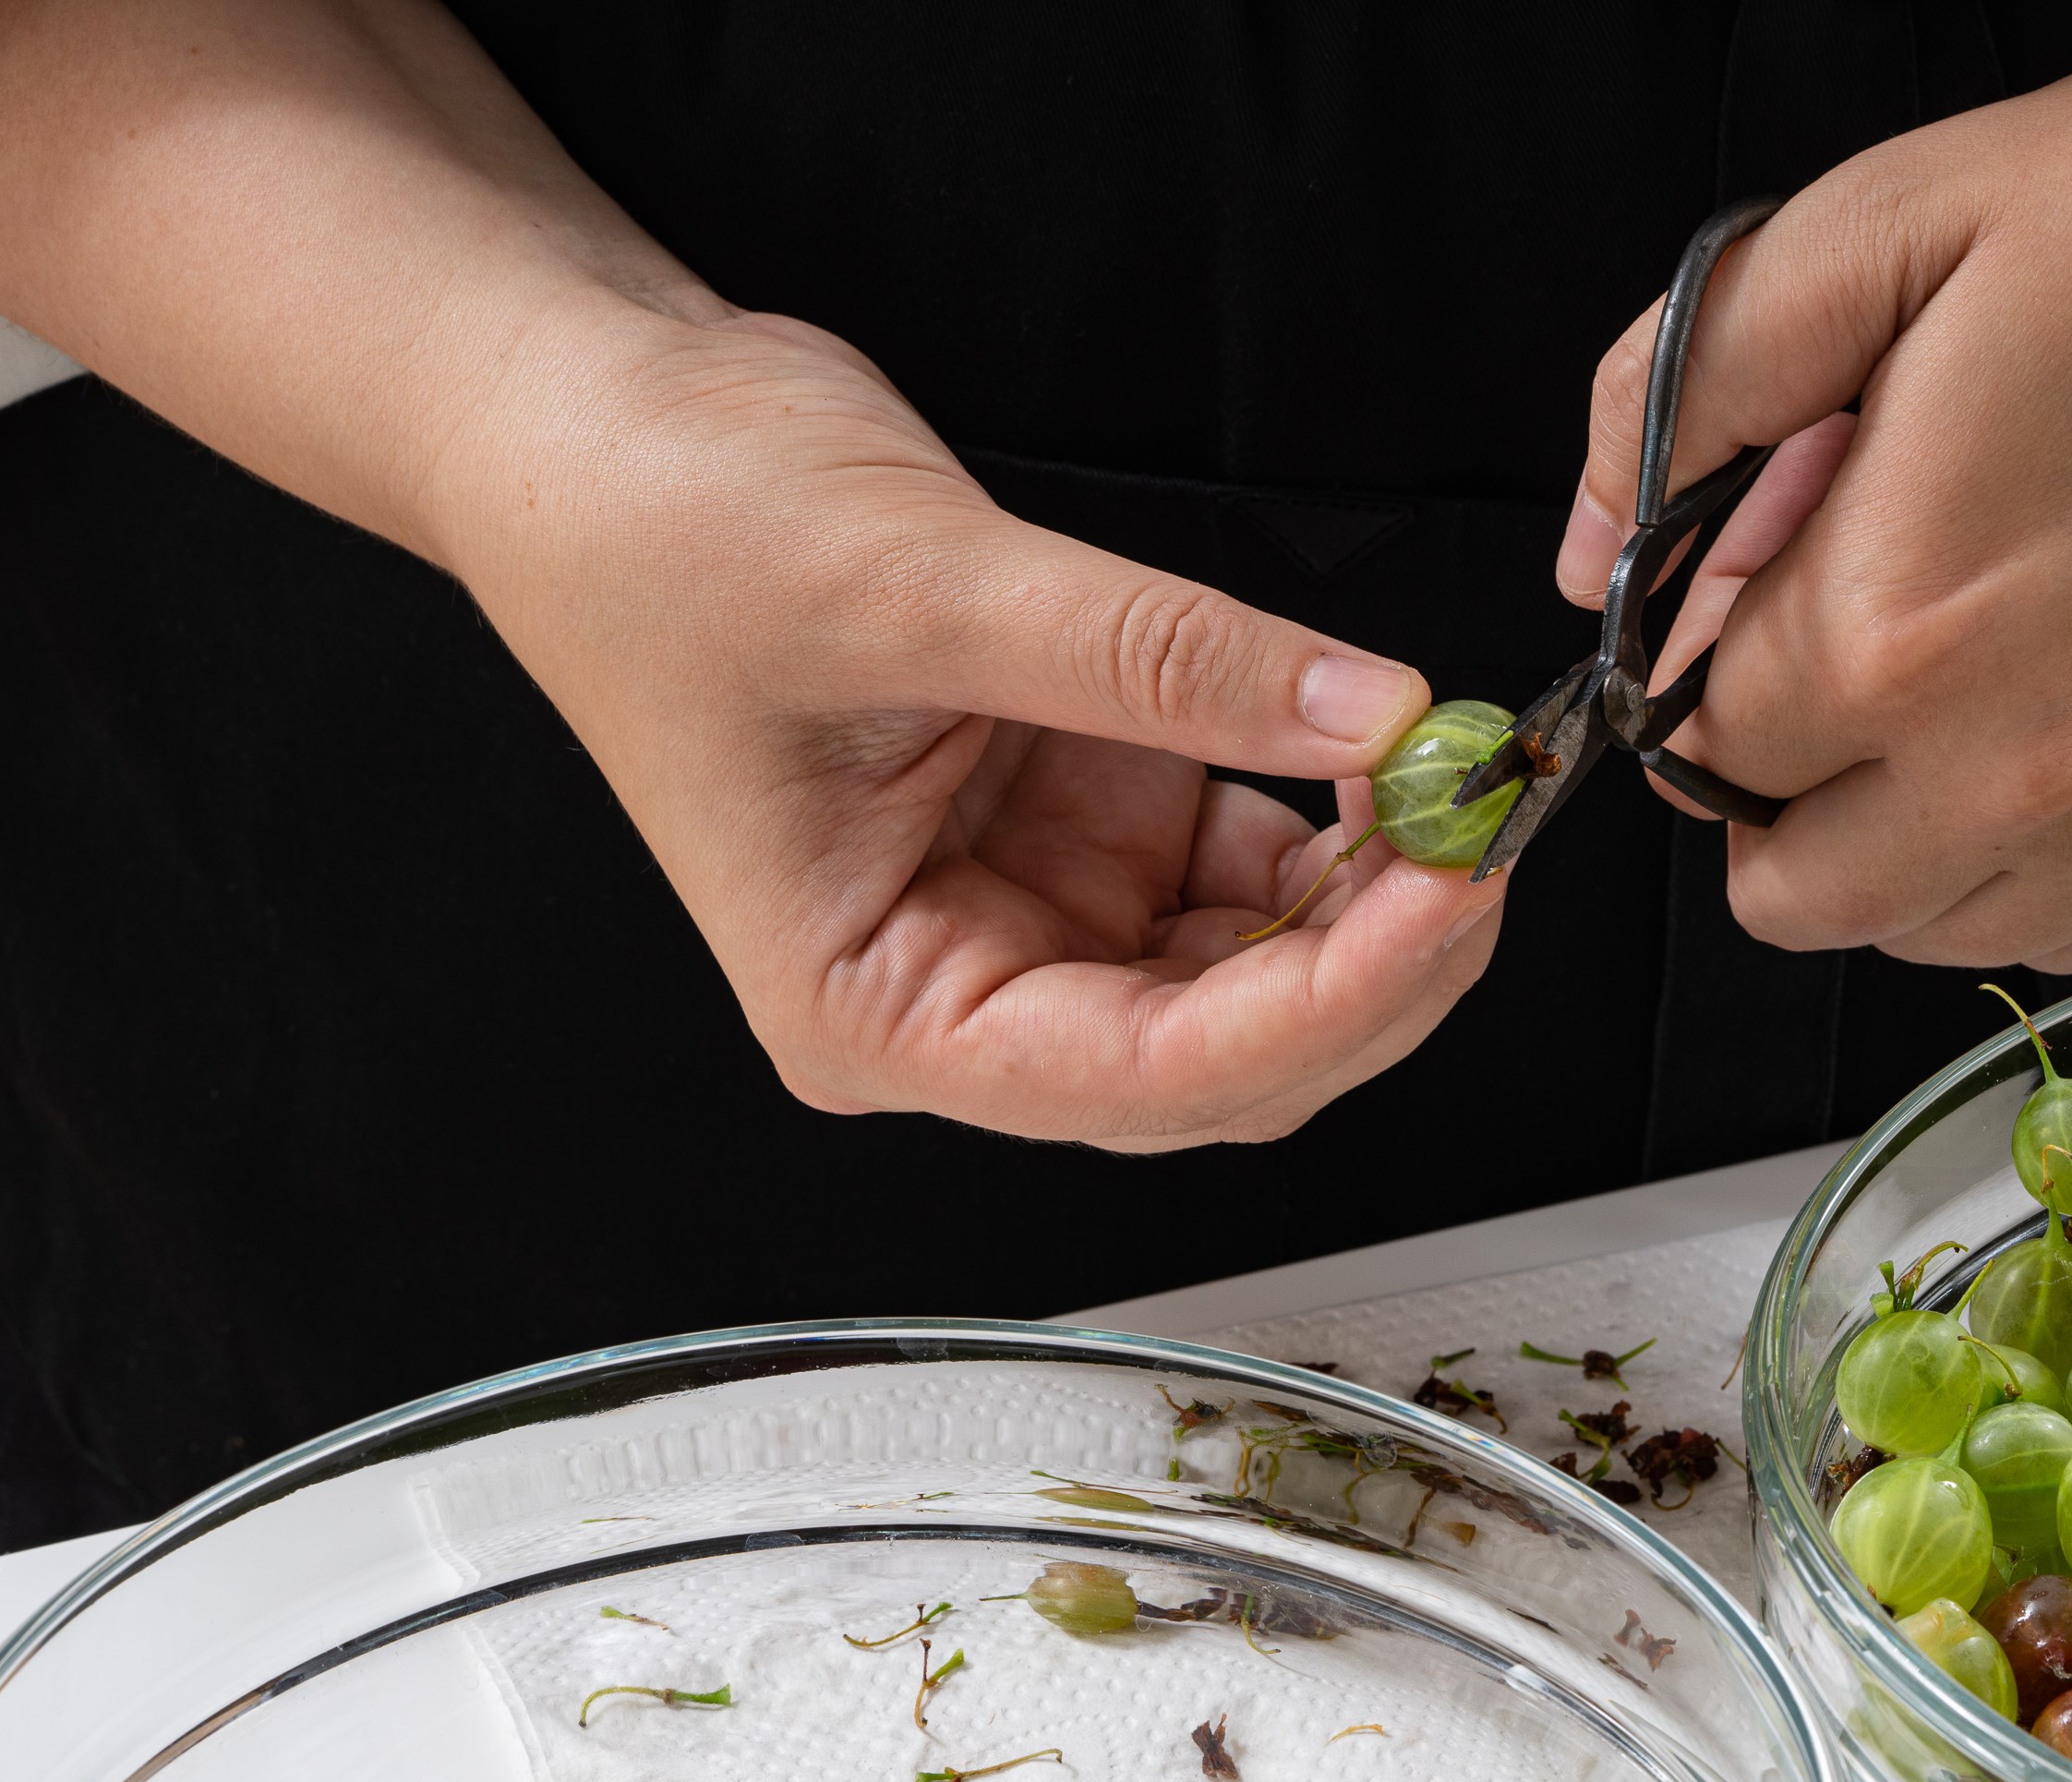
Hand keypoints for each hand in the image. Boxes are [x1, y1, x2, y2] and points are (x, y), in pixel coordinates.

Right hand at [0, 0, 1507, 1150]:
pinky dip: (1332, 814)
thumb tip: (1373, 712)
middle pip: (1228, 1053)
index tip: (1451, 897)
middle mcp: (960, 993)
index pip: (1147, 1077)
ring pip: (1258, 970)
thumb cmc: (658, 526)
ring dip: (1373, 894)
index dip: (1326, 1005)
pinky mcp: (1078, 818)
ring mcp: (1030, 909)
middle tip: (1487, 827)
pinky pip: (1245, 860)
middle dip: (1375, 960)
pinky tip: (1383, 745)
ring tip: (1454, 774)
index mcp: (875, 1011)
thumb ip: (1162, 662)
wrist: (584, 415)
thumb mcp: (919, 585)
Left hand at [1560, 0, 2071, 975]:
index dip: (1713, 655)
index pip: (1696, 744)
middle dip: (1781, 779)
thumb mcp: (1890, 223)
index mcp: (1899, 632)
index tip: (1779, 575)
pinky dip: (2046, 855)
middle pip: (1784, 890)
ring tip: (1996, 658)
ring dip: (1907, 832)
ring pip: (1922, 929)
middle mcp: (2021, 780)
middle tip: (1865, 634)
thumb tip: (1587, 555)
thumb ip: (1684, 391)